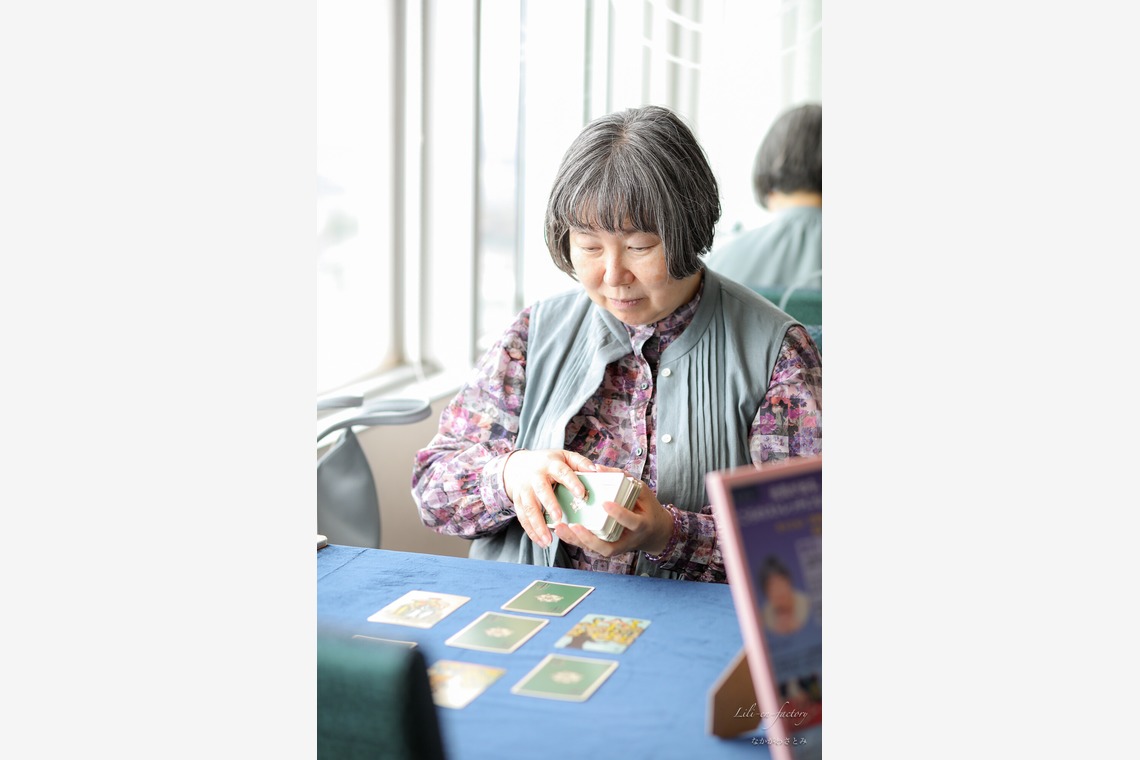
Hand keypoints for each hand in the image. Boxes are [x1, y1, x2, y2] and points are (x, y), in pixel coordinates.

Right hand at [502, 449, 596, 548]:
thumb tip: (596, 470)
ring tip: (548, 540)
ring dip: (538, 525)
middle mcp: (535, 476)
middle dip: (550, 505)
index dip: (571, 482)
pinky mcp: (518, 501)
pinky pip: (522, 517)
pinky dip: (531, 531)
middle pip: (541, 490)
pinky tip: (540, 542)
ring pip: (529, 508)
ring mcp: (524, 489)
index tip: (581, 494)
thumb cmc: (548, 463)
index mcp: (550, 464)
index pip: (561, 472)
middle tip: (559, 519)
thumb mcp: (564, 457)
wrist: (518, 466)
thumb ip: (580, 463)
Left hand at [552, 477, 674, 558]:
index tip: (605, 504)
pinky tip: (562, 529)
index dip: (619, 514)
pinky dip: (575, 540)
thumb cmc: (647, 508)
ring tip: (561, 528)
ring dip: (576, 540)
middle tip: (574, 525)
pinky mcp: (609, 548)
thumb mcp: (642, 490)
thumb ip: (622, 478)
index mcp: (642, 524)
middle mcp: (628, 540)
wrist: (655, 533)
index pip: (631, 521)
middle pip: (608, 547)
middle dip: (589, 538)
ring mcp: (618, 547)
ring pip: (596, 549)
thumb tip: (596, 468)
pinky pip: (591, 547)